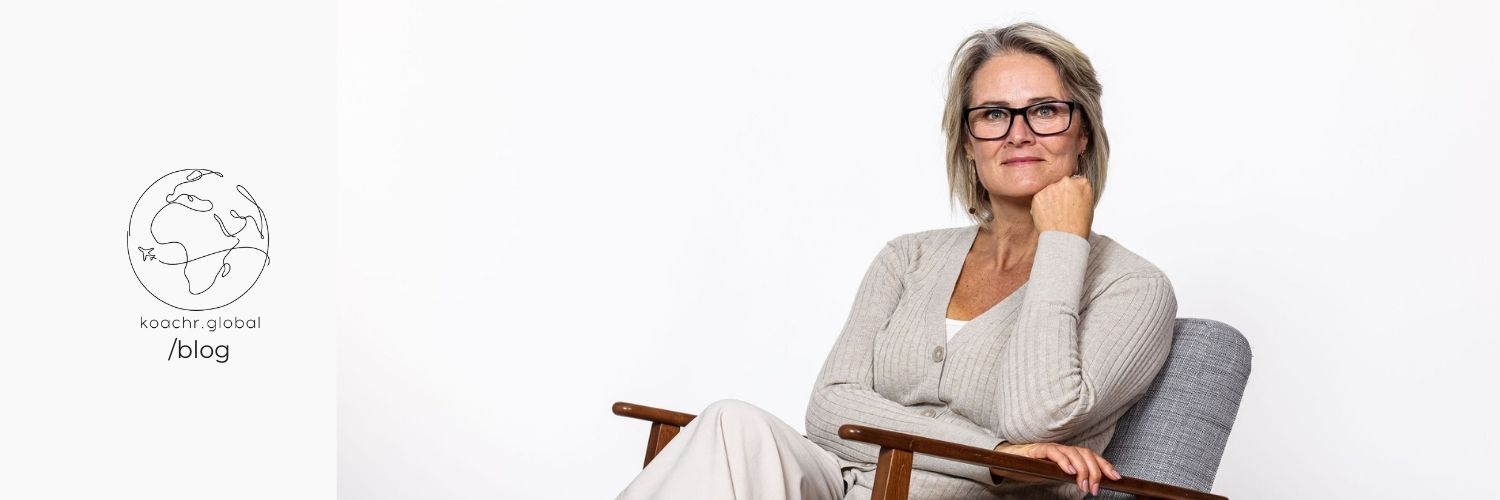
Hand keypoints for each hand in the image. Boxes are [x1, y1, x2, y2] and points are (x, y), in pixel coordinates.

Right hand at [995, 441, 1120, 495]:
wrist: (1007, 461)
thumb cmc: (1032, 468)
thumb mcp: (1055, 475)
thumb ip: (1070, 477)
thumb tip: (1089, 485)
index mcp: (1069, 455)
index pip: (1091, 456)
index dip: (1105, 465)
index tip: (1116, 478)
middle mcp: (1062, 449)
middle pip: (1085, 454)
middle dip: (1095, 471)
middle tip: (1095, 489)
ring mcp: (1050, 448)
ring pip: (1073, 453)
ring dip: (1082, 470)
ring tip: (1084, 486)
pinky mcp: (1037, 450)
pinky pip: (1053, 452)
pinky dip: (1063, 461)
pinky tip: (1070, 472)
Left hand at [1029, 174, 1093, 238]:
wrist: (1066, 239)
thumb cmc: (1079, 227)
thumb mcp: (1088, 205)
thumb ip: (1079, 193)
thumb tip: (1071, 190)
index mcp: (1083, 183)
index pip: (1074, 182)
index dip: (1071, 193)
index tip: (1070, 203)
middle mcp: (1066, 182)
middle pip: (1060, 184)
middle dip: (1059, 194)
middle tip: (1061, 210)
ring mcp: (1051, 187)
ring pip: (1048, 191)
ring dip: (1049, 199)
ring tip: (1055, 216)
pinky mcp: (1038, 195)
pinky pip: (1038, 199)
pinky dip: (1040, 206)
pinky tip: (1047, 217)